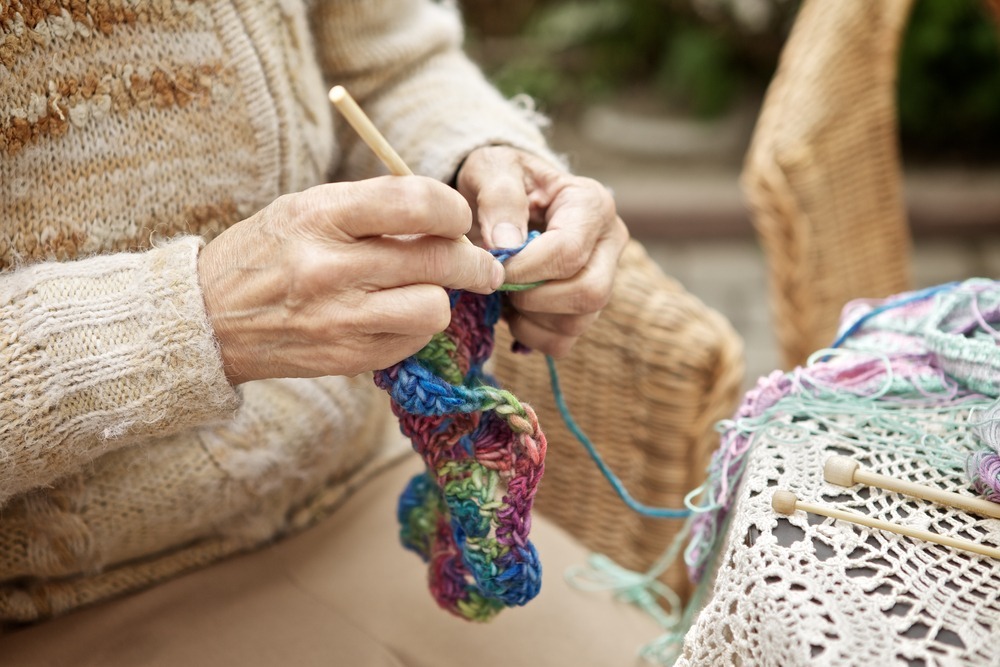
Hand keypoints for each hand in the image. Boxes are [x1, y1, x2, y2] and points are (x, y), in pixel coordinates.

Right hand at [198, 177, 503, 383]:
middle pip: (438, 261)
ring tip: (429, 292)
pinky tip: (395, 316)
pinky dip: (415, 328)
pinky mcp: (346, 358)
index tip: (460, 218)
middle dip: (474, 262)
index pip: (415, 202)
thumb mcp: (307, 209)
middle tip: (483, 266)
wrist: (208, 318)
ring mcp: (338, 320)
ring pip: (434, 309)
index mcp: (320, 216)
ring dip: (442, 300)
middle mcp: (330, 268)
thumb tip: (449, 221)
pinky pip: (412, 342)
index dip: (454, 210)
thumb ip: (375, 209)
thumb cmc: (269, 252)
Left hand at [455, 146, 628, 356]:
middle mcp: (609, 244)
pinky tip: (512, 310)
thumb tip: (507, 245)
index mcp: (592, 204)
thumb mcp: (492, 168)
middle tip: (500, 283)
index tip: (491, 265)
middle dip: (534, 298)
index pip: (569, 251)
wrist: (505, 195)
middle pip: (589, 293)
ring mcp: (603, 278)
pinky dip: (530, 335)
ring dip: (529, 318)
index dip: (525, 268)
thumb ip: (499, 198)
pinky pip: (563, 342)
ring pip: (577, 322)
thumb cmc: (501, 178)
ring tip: (503, 291)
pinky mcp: (585, 309)